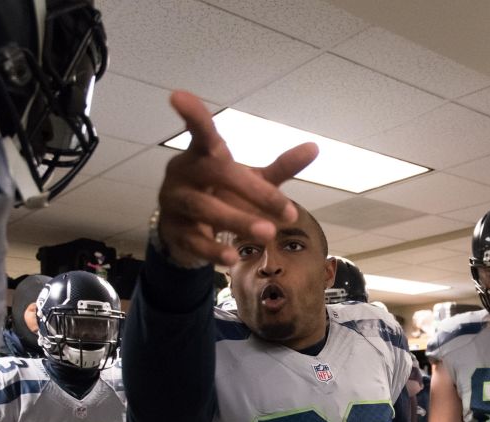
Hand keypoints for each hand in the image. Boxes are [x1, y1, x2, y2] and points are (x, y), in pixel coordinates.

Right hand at [157, 90, 318, 266]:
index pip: (199, 132)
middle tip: (289, 213)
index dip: (191, 114)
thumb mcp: (251, 180)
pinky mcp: (174, 231)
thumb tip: (315, 147)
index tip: (177, 95)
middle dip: (252, 191)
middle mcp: (183, 172)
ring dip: (237, 220)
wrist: (186, 230)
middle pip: (216, 173)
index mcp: (202, 154)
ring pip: (203, 207)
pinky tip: (231, 259)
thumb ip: (279, 168)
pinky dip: (212, 250)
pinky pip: (193, 240)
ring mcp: (175, 201)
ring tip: (268, 234)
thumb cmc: (221, 194)